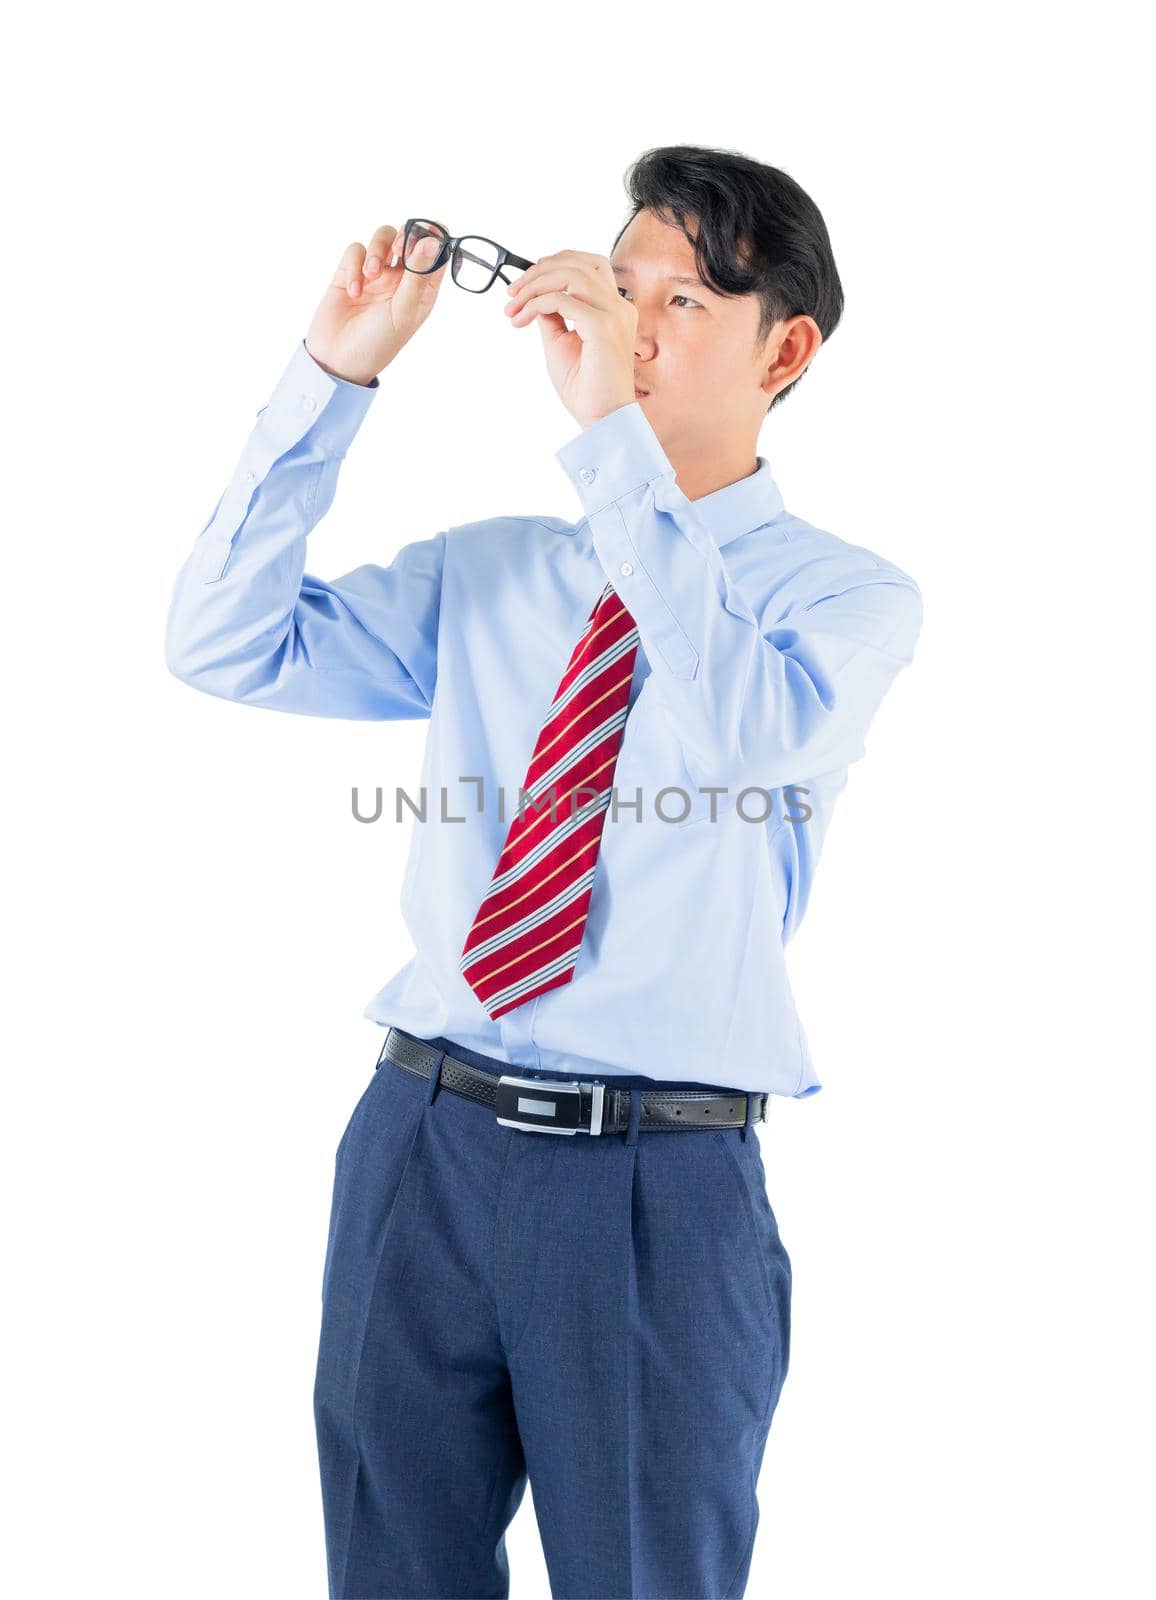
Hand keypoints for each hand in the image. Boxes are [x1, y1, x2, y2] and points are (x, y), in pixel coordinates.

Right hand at [304, 223, 448, 385]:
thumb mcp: (403, 312)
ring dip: (376, 250)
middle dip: (403, 236)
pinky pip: (355, 251)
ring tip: (370, 276)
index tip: (425, 235)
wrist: (338, 360)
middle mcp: (401, 279)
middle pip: (408, 236)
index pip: (436, 252)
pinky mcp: (350, 273)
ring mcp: (376, 275)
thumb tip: (432, 242)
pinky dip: (354, 266)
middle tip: (398, 250)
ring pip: (382, 238)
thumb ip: (417, 276)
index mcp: (421, 289)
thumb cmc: (377, 345)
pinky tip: (353, 292)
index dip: (434, 237)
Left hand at [504, 250, 637, 428]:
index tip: (524, 284)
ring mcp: (614, 314)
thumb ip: (552, 315)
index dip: (554, 264)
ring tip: (514, 306)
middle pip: (579, 262)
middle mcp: (619, 306)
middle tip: (512, 292)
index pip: (588, 265)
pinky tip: (522, 319)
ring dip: (535, 285)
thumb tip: (534, 295)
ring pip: (571, 274)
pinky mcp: (603, 327)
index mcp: (614, 309)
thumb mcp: (560, 342)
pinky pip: (563, 300)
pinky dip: (536, 304)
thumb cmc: (586, 389)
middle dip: (539, 271)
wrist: (601, 419)